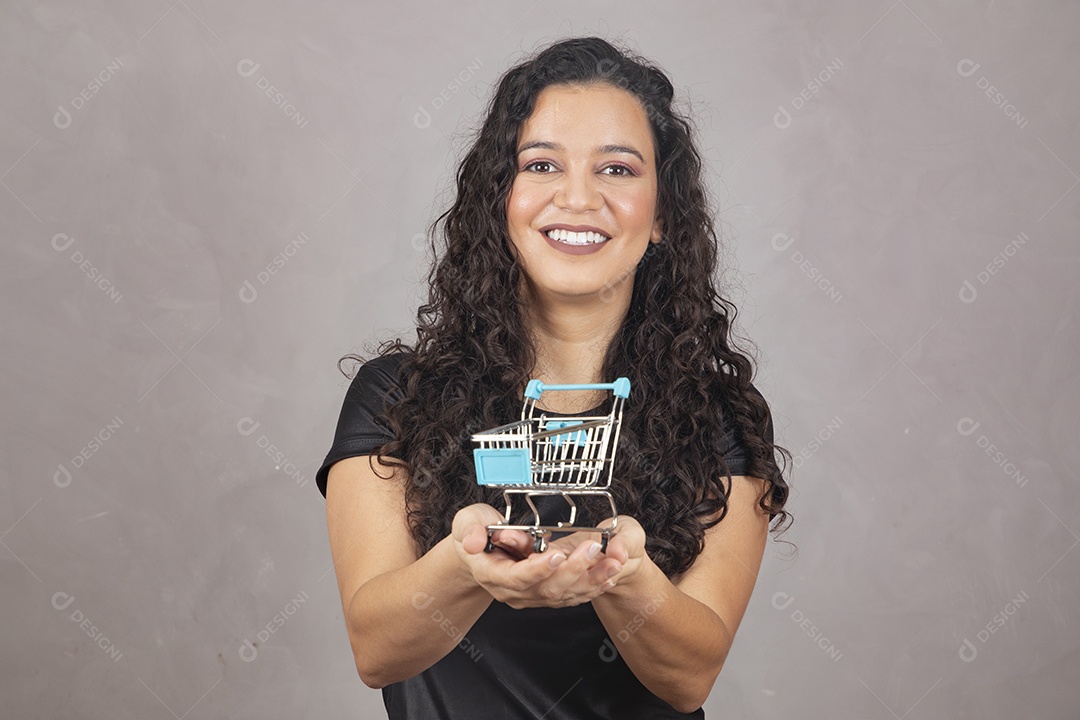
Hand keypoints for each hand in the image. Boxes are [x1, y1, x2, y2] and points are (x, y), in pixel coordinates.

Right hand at [451, 503, 623, 608]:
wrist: (479, 553)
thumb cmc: (475, 531)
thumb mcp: (467, 521)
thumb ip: (469, 529)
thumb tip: (472, 541)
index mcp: (492, 573)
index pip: (517, 577)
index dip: (538, 569)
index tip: (556, 554)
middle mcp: (512, 591)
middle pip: (546, 589)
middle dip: (572, 570)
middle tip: (591, 548)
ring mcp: (529, 596)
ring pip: (564, 595)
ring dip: (591, 580)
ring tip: (612, 563)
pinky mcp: (545, 595)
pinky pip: (571, 596)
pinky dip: (592, 586)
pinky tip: (609, 575)